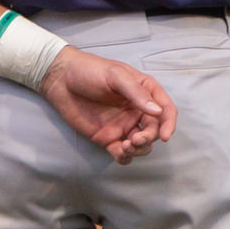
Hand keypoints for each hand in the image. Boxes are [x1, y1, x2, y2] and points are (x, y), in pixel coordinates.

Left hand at [39, 49, 176, 163]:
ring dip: (139, 149)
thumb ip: (137, 93)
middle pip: (154, 130)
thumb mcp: (116, 76)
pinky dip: (125, 157)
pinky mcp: (107, 138)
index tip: (165, 136)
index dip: (169, 124)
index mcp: (145, 93)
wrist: (60, 80)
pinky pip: (121, 152)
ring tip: (125, 146)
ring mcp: (123, 126)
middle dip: (149, 138)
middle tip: (135, 140)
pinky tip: (119, 153)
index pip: (166, 110)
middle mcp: (137, 111)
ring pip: (141, 144)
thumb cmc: (90, 71)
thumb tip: (157, 111)